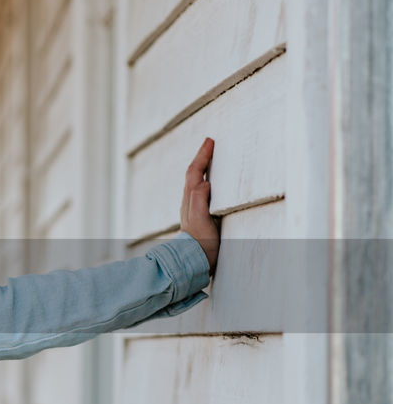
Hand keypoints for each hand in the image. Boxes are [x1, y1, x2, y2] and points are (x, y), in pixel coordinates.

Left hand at [179, 137, 219, 276]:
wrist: (195, 262)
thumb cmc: (200, 243)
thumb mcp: (200, 221)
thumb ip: (199, 201)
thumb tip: (204, 182)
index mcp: (191, 200)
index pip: (195, 172)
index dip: (202, 156)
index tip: (209, 141)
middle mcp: (190, 202)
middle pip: (194, 174)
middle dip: (202, 158)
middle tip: (210, 144)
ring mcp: (194, 209)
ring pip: (197, 182)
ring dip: (204, 168)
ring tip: (212, 158)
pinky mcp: (200, 216)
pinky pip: (202, 192)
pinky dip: (207, 181)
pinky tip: (213, 183)